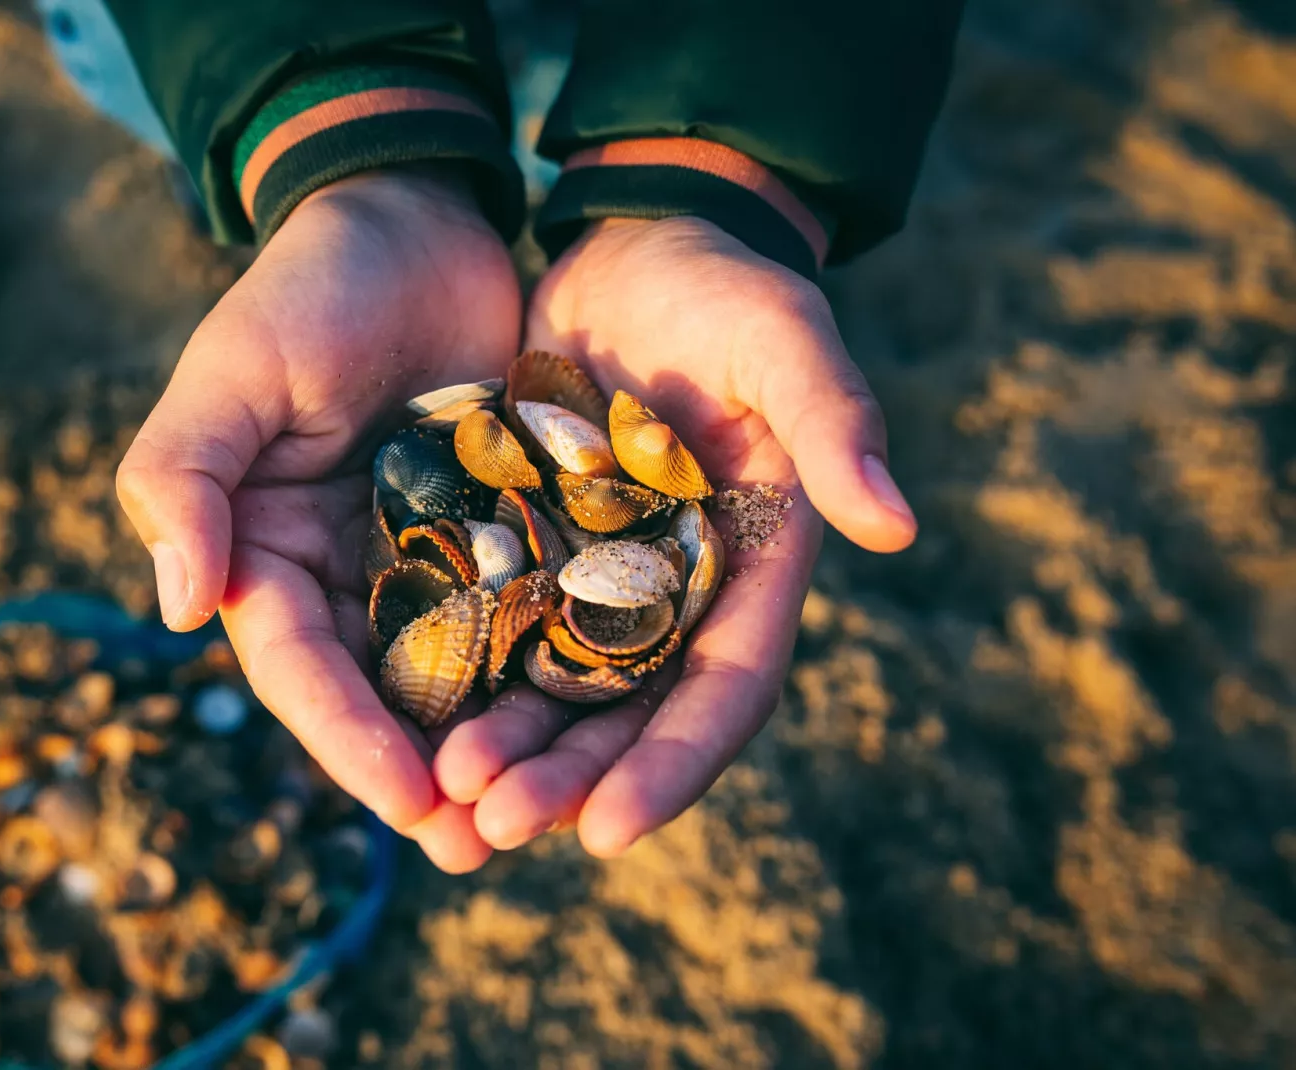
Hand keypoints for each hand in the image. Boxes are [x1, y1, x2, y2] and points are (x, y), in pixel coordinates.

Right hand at [116, 168, 520, 871]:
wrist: (415, 220)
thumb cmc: (309, 289)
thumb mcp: (231, 371)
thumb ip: (184, 478)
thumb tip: (180, 610)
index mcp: (267, 551)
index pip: (300, 665)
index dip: (346, 737)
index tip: (408, 800)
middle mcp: (346, 574)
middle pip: (381, 693)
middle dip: (425, 771)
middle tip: (480, 847)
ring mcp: (426, 559)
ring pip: (459, 672)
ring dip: (493, 745)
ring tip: (543, 816)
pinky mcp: (501, 532)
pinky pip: (526, 611)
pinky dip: (549, 666)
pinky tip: (597, 719)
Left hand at [434, 216, 917, 856]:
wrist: (642, 245)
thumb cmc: (727, 291)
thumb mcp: (784, 342)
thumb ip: (834, 424)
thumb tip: (894, 524)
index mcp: (754, 570)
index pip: (724, 690)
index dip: (672, 765)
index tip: (608, 832)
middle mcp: (679, 594)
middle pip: (628, 714)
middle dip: (569, 778)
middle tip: (494, 827)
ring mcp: (602, 578)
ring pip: (554, 688)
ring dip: (506, 748)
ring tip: (444, 797)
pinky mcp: (534, 548)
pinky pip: (495, 628)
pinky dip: (460, 676)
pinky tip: (403, 716)